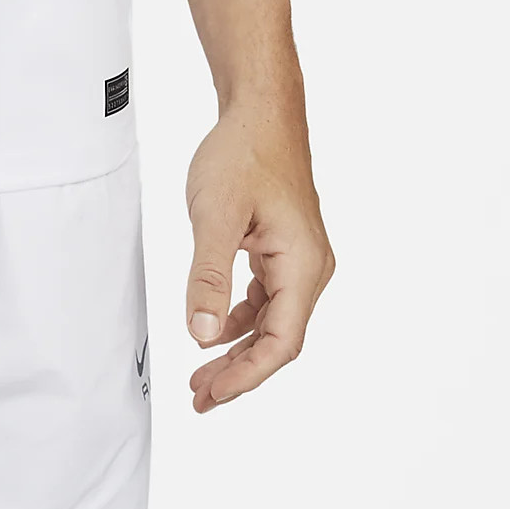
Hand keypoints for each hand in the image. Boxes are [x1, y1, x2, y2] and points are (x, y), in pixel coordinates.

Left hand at [182, 105, 333, 411]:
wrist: (260, 111)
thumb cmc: (244, 153)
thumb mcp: (215, 215)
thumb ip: (209, 276)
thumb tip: (203, 334)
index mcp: (303, 265)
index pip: (281, 342)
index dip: (247, 375)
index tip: (212, 393)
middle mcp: (310, 268)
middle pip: (278, 339)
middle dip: (239, 372)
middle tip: (200, 397)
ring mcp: (298, 258)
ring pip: (272, 321)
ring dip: (238, 349)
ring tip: (202, 374)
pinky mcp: (283, 248)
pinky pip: (266, 297)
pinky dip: (241, 318)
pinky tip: (215, 329)